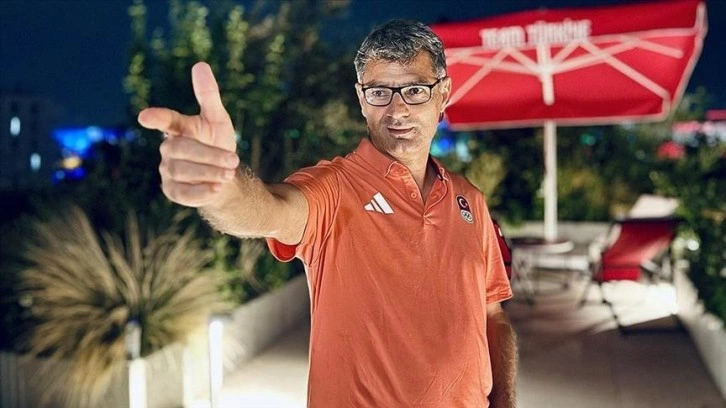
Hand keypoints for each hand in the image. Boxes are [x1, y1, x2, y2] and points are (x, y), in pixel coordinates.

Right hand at [137, 62, 239, 206]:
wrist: (223, 178)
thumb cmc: (217, 144)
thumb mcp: (217, 120)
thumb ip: (208, 96)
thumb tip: (200, 65)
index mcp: (178, 129)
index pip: (165, 121)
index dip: (157, 118)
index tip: (144, 116)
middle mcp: (168, 149)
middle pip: (181, 149)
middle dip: (209, 155)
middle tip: (234, 160)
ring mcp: (168, 171)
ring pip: (182, 171)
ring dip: (209, 172)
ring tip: (229, 174)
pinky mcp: (173, 192)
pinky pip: (182, 193)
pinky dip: (200, 192)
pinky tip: (216, 189)